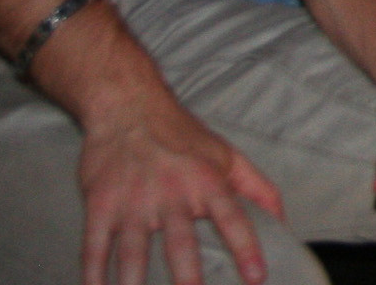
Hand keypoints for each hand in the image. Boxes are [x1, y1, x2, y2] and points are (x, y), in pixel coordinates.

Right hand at [77, 91, 283, 284]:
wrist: (129, 107)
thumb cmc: (183, 136)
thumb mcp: (227, 156)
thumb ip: (257, 188)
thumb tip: (283, 221)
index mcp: (208, 183)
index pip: (233, 219)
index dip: (246, 249)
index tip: (257, 278)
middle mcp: (172, 195)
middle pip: (181, 242)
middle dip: (187, 276)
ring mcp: (134, 202)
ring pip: (134, 251)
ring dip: (133, 282)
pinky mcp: (101, 206)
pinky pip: (95, 246)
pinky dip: (93, 274)